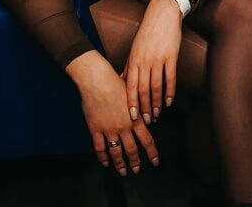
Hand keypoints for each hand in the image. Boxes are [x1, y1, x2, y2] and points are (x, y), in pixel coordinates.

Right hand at [67, 51, 158, 174]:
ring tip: (123, 171)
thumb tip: (147, 119)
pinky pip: (100, 148)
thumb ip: (140, 110)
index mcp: (136, 118)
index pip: (147, 140)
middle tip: (137, 170)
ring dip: (120, 164)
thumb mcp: (134, 97)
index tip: (155, 161)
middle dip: (136, 162)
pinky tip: (106, 162)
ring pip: (116, 152)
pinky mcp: (96, 130)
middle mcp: (124, 126)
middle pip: (132, 150)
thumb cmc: (116, 84)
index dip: (152, 153)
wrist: (98, 81)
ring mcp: (109, 129)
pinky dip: (103, 158)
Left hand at [122, 0, 182, 124]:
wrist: (162, 13)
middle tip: (147, 120)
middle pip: (142, 89)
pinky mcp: (171, 56)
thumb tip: (122, 80)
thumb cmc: (148, 31)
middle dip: (144, 107)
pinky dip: (170, 91)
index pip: (130, 86)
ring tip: (158, 113)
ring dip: (156, 102)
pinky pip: (170, 77)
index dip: (131, 103)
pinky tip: (169, 101)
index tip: (132, 116)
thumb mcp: (134, 48)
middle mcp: (144, 61)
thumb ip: (129, 65)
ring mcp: (158, 59)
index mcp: (134, 60)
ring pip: (156, 86)